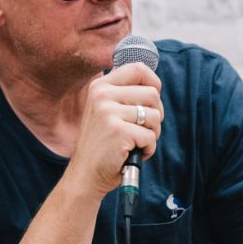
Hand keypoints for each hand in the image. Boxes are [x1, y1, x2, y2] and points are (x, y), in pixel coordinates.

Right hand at [68, 62, 162, 197]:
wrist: (86, 174)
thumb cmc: (104, 144)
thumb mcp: (107, 111)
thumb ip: (124, 95)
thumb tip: (153, 84)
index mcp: (101, 86)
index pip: (138, 68)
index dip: (154, 83)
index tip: (152, 102)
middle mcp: (102, 95)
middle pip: (153, 94)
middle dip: (156, 116)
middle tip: (143, 130)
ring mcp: (108, 112)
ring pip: (155, 116)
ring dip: (153, 134)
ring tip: (136, 143)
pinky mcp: (118, 131)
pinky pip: (150, 137)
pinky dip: (148, 149)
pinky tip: (133, 153)